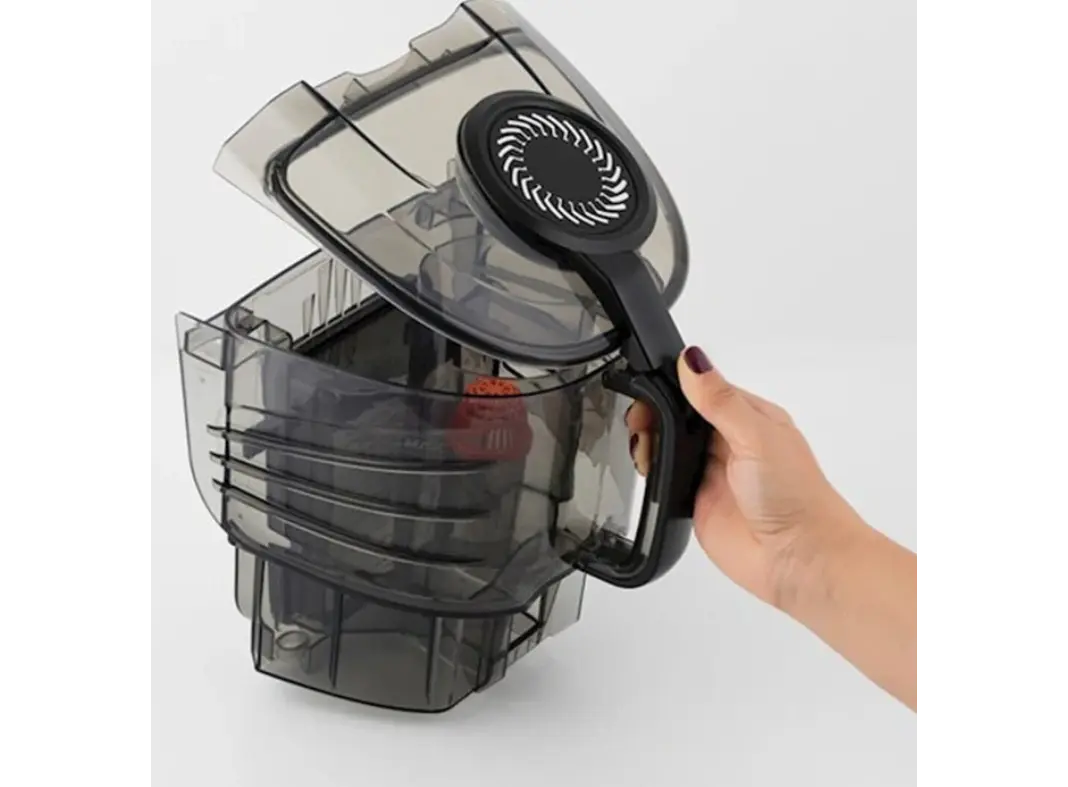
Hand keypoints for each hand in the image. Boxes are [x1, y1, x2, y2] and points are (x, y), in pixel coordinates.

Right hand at [627, 347, 856, 607]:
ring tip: (643, 448)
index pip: (703, 388)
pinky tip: (650, 471)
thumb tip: (693, 360)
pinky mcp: (697, 501)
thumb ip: (720, 399)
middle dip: (656, 414)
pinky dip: (654, 474)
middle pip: (681, 416)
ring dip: (653, 443)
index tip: (648, 387)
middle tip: (640, 421)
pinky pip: (667, 480)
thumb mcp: (756, 435)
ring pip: (670, 446)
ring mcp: (713, 473)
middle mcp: (731, 442)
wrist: (798, 557)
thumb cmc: (797, 496)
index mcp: (750, 416)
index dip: (674, 385)